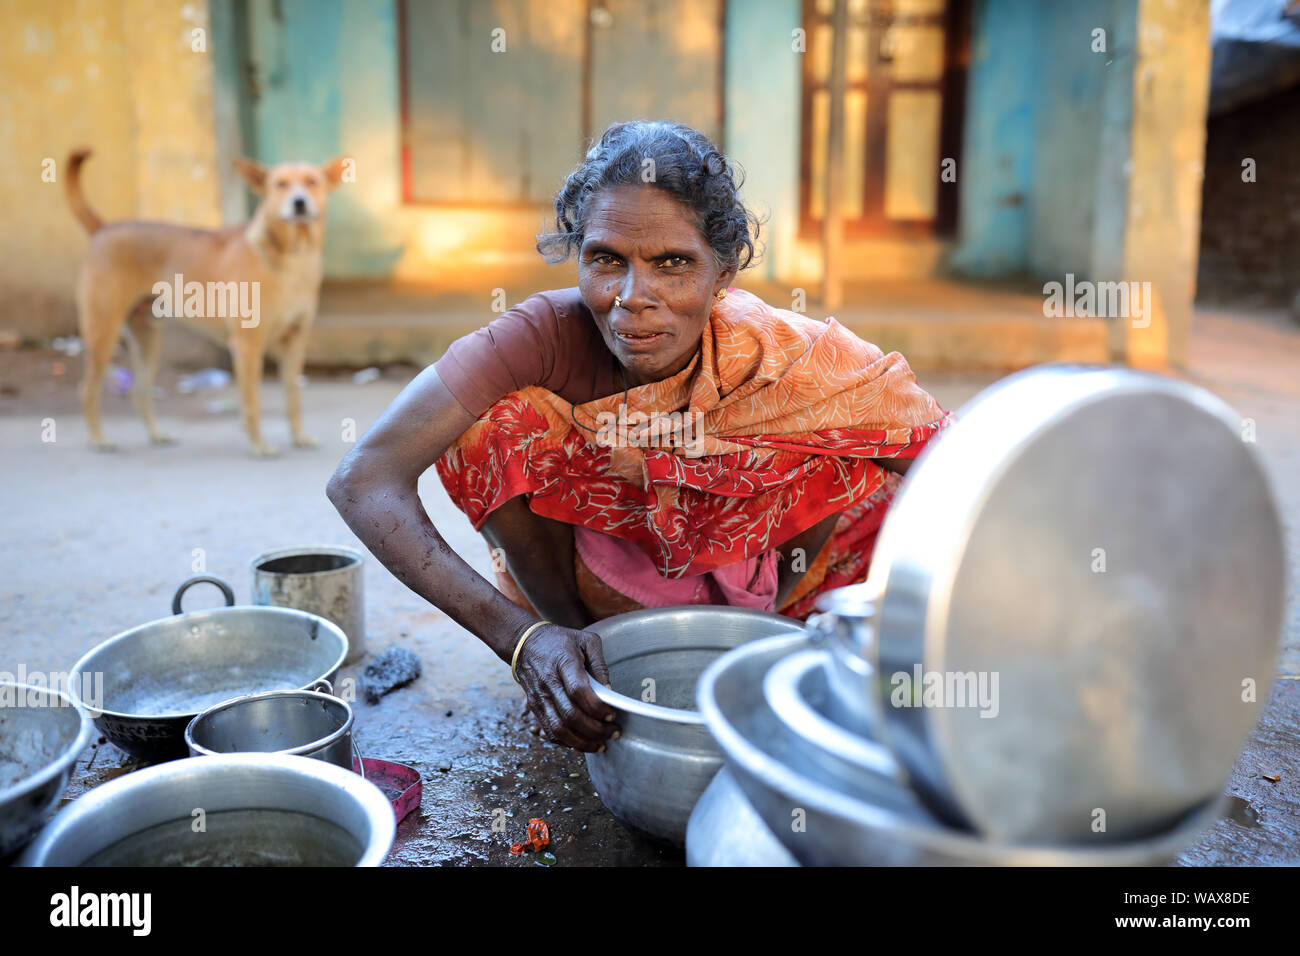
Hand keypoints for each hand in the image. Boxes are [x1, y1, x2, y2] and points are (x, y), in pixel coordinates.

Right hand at [513, 623, 618, 752]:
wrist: (524, 644)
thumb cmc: (559, 641)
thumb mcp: (586, 641)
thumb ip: (599, 664)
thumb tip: (608, 691)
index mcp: (563, 663)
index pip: (578, 691)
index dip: (597, 707)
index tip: (613, 714)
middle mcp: (549, 683)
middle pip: (570, 715)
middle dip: (595, 729)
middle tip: (614, 732)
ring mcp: (540, 698)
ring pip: (559, 729)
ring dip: (582, 742)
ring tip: (601, 744)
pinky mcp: (535, 707)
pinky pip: (550, 731)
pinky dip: (567, 742)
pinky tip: (583, 742)